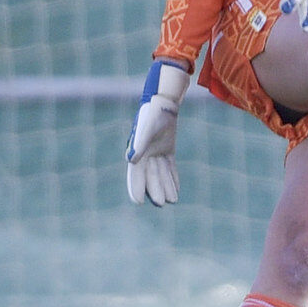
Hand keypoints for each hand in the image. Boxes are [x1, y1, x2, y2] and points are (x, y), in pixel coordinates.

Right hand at [126, 60, 190, 205]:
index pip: (135, 174)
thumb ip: (139, 144)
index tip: (137, 202)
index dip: (136, 188)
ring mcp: (156, 152)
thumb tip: (131, 160)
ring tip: (172, 201)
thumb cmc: (153, 114)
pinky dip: (172, 177)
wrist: (163, 102)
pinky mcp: (167, 149)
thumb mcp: (146, 129)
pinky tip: (176, 189)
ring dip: (165, 186)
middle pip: (150, 176)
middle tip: (160, 204)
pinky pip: (169, 167)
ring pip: (161, 174)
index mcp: (137, 151)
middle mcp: (145, 154)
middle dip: (154, 190)